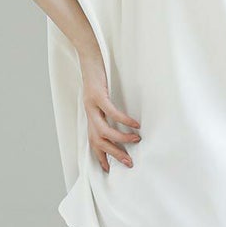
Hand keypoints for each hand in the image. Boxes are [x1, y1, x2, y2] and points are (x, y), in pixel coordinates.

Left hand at [80, 53, 140, 172]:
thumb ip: (108, 110)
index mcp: (90, 116)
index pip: (94, 142)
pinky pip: (111, 113)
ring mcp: (91, 105)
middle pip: (98, 142)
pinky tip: (135, 124)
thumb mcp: (103, 96)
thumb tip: (124, 123)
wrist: (89, 55)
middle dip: (114, 154)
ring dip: (120, 139)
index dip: (100, 157)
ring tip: (136, 141)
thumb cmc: (99, 75)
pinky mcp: (97, 95)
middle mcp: (89, 113)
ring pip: (103, 131)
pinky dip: (123, 120)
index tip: (109, 170)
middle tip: (129, 163)